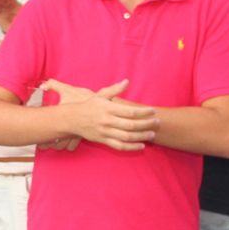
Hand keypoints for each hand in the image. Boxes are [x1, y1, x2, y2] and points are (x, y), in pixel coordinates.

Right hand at [38, 78, 157, 150]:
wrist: (71, 120)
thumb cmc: (88, 106)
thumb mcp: (100, 96)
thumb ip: (115, 89)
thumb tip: (127, 82)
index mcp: (108, 108)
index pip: (130, 111)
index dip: (144, 112)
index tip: (153, 111)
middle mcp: (107, 121)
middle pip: (131, 125)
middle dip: (146, 124)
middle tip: (157, 122)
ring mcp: (105, 132)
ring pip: (127, 137)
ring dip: (141, 136)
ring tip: (152, 134)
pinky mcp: (103, 140)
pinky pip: (119, 146)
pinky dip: (131, 147)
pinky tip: (141, 146)